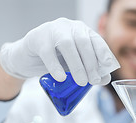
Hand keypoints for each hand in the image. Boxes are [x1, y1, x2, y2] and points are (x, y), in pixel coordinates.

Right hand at [0, 17, 118, 85]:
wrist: (27, 57)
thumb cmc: (55, 59)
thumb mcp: (74, 64)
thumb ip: (90, 70)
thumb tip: (105, 79)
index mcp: (80, 30)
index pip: (95, 39)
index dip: (103, 51)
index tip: (108, 65)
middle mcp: (68, 27)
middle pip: (83, 42)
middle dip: (91, 63)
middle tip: (94, 80)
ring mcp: (51, 30)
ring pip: (67, 45)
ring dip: (77, 65)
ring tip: (81, 82)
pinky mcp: (36, 38)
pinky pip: (47, 52)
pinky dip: (55, 66)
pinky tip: (61, 77)